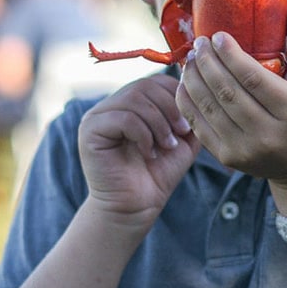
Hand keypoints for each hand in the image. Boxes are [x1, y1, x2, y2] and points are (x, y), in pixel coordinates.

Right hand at [78, 73, 199, 231]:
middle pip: (146, 85)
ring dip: (159, 123)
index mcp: (132, 103)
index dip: (177, 96)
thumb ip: (188, 114)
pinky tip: (150, 153)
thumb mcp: (182, 140)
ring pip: (136, 99)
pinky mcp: (90, 129)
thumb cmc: (158, 175)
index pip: (156, 81)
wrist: (136, 207)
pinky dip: (144, 135)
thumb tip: (196, 89)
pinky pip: (123, 117)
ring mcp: (98, 115)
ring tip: (168, 146)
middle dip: (170, 108)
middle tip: (182, 133)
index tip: (189, 123)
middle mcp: (112, 104)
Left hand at [175, 4, 286, 198]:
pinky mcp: (229, 159)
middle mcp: (270, 135)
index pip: (254, 79)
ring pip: (209, 108)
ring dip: (194, 79)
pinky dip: (187, 101)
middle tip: (199, 43)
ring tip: (191, 59)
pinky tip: (186, 82)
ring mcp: (247, 151)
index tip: (217, 36)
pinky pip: (199, 126)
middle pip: (227, 92)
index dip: (230, 55)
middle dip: (207, 63)